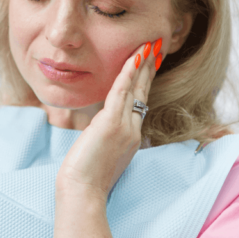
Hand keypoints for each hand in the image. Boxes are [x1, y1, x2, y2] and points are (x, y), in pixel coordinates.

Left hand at [55, 39, 161, 202]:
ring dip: (142, 65)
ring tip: (148, 45)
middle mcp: (132, 130)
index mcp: (131, 137)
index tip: (149, 65)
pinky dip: (128, 73)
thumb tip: (98, 129)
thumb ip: (105, 138)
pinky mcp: (111, 123)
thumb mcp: (101, 154)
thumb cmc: (86, 179)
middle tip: (155, 47)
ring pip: (135, 88)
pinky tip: (134, 57)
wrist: (83, 192)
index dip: (145, 83)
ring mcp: (124, 126)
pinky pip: (122, 92)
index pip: (140, 103)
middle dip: (148, 68)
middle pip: (143, 92)